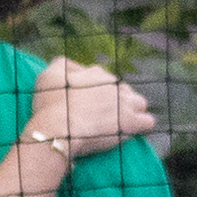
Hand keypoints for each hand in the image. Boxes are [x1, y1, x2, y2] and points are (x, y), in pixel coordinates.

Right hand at [29, 59, 154, 160]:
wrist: (59, 128)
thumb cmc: (50, 104)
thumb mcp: (49, 74)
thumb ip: (62, 65)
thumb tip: (74, 66)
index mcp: (96, 73)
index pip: (104, 79)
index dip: (98, 91)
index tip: (89, 103)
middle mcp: (114, 84)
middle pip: (123, 90)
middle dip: (117, 101)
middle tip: (104, 115)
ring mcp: (124, 103)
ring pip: (139, 103)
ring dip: (133, 111)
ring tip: (122, 122)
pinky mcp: (131, 122)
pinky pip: (147, 122)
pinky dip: (142, 126)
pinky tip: (133, 131)